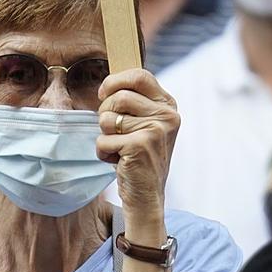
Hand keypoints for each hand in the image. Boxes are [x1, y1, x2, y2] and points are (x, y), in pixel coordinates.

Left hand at [96, 68, 177, 222]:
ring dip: (105, 136)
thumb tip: (108, 84)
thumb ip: (135, 102)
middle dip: (105, 114)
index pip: (139, 76)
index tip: (103, 93)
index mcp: (168, 106)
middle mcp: (166, 116)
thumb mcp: (145, 124)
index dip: (115, 81)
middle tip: (114, 132)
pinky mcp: (140, 145)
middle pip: (118, 97)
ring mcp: (155, 130)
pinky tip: (118, 161)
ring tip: (120, 149)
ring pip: (107, 119)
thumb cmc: (140, 157)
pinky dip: (104, 153)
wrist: (147, 195)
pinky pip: (103, 140)